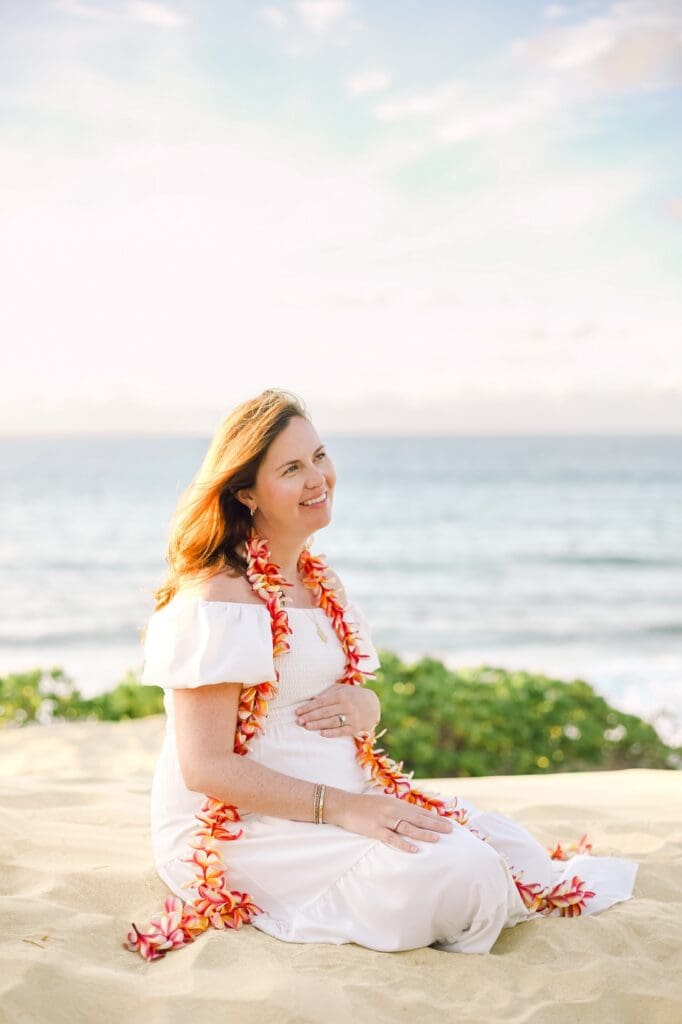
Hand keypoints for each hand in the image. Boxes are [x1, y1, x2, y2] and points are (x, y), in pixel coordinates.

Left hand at [295, 683, 379, 737]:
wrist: (373, 705)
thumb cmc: (352, 696)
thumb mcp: (341, 690)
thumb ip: (327, 693)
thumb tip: (312, 699)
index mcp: (341, 695)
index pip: (321, 702)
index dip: (308, 707)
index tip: (297, 712)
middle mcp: (346, 705)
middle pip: (324, 712)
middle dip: (310, 716)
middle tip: (298, 721)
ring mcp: (352, 717)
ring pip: (332, 721)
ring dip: (318, 724)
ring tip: (306, 727)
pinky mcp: (355, 728)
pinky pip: (342, 731)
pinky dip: (332, 733)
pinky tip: (322, 733)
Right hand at [331, 791, 453, 853]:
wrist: (343, 805)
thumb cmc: (363, 805)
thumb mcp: (383, 802)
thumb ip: (397, 808)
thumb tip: (411, 815)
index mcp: (396, 803)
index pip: (419, 811)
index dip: (434, 817)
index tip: (448, 822)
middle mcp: (393, 809)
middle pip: (418, 818)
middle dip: (435, 824)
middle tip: (451, 830)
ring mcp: (384, 819)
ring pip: (408, 827)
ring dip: (423, 833)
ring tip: (437, 838)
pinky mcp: (375, 829)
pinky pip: (391, 838)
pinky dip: (403, 844)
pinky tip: (414, 849)